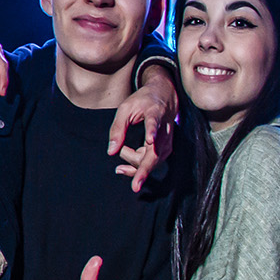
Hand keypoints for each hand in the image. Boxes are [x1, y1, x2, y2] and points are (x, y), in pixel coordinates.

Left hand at [109, 66, 176, 191]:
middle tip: (133, 184)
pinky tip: (124, 167)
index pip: (153, 124)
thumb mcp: (125, 108)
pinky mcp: (166, 146)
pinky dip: (139, 164)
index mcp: (155, 114)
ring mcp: (167, 139)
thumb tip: (111, 152)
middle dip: (144, 169)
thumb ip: (117, 129)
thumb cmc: (142, 101)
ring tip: (118, 168)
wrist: (165, 94)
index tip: (150, 139)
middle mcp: (164, 129)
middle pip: (155, 152)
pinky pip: (153, 160)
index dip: (152, 131)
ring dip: (135, 165)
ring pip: (153, 159)